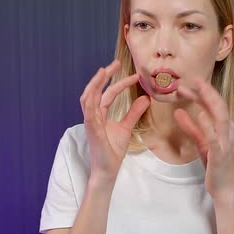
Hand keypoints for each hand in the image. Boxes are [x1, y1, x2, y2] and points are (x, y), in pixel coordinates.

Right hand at [80, 60, 150, 185]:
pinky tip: (96, 93)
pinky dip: (91, 104)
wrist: (107, 169)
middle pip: (94, 92)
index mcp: (100, 115)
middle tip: (115, 63)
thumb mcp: (126, 127)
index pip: (108, 94)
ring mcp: (91, 123)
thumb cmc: (113, 151)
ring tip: (103, 72)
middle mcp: (93, 116)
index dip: (119, 83)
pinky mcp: (92, 132)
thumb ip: (134, 112)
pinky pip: (89, 115)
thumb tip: (145, 98)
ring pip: (87, 99)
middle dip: (103, 77)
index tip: (134, 76)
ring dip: (94, 85)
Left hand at [174, 78, 233, 199]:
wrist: (223, 187)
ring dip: (208, 101)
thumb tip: (178, 112)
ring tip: (198, 89)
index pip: (214, 105)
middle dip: (208, 91)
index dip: (204, 92)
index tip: (190, 82)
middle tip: (195, 78)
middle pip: (219, 106)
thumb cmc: (214, 164)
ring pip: (220, 117)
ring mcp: (225, 142)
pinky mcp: (219, 154)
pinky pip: (214, 137)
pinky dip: (207, 125)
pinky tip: (200, 114)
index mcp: (223, 127)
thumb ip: (191, 127)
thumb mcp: (201, 142)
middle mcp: (227, 132)